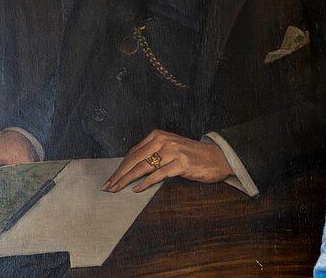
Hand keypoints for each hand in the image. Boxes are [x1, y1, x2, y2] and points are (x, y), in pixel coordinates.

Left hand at [101, 129, 233, 192]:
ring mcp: (173, 151)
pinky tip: (136, 189)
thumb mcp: (170, 149)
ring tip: (117, 189)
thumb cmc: (192, 155)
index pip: (133, 153)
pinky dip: (146, 183)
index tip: (110, 179)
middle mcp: (164, 141)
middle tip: (107, 187)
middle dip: (119, 174)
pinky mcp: (182, 163)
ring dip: (127, 180)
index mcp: (158, 136)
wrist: (218, 157)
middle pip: (135, 159)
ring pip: (144, 167)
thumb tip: (130, 168)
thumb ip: (152, 155)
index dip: (120, 167)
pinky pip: (159, 174)